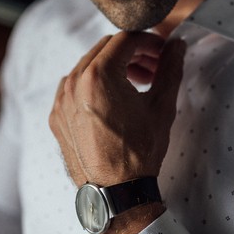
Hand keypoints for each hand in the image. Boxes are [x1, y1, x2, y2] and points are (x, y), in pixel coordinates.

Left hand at [49, 32, 185, 187]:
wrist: (115, 194)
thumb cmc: (139, 152)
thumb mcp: (162, 106)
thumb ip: (170, 69)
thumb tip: (177, 46)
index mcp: (98, 75)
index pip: (125, 39)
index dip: (149, 41)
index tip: (163, 51)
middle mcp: (73, 83)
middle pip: (105, 48)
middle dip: (132, 53)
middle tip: (154, 68)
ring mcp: (61, 100)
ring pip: (88, 66)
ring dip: (113, 67)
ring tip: (136, 85)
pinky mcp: (57, 117)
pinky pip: (73, 87)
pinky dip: (94, 85)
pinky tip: (113, 101)